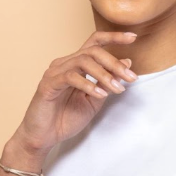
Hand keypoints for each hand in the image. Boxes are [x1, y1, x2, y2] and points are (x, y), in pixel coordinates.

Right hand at [13, 31, 138, 153]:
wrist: (43, 137)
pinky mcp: (48, 84)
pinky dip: (88, 84)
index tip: (133, 37)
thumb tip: (127, 62)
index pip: (95, 43)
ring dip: (105, 74)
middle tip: (131, 78)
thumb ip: (108, 81)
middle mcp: (64, 64)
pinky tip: (100, 94)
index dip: (113, 37)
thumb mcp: (95, 99)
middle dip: (115, 63)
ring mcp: (55, 72)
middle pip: (93, 51)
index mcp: (75, 65)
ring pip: (83, 61)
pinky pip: (70, 77)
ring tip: (118, 89)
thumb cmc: (66, 118)